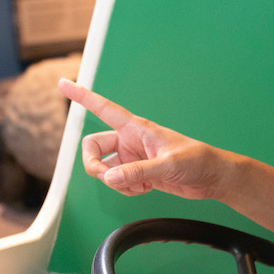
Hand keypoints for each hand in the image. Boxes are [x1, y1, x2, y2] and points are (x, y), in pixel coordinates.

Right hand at [58, 79, 229, 199]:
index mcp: (136, 128)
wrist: (210, 177)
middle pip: (92, 147)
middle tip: (108, 178)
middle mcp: (129, 140)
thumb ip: (138, 172)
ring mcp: (132, 157)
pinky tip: (144, 188)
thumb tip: (110, 178)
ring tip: (138, 186)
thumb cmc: (196, 160)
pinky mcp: (137, 173)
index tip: (62, 83)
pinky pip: (117, 182)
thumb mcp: (167, 165)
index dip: (82, 96)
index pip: (103, 107)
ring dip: (115, 182)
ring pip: (104, 169)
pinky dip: (125, 189)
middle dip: (94, 166)